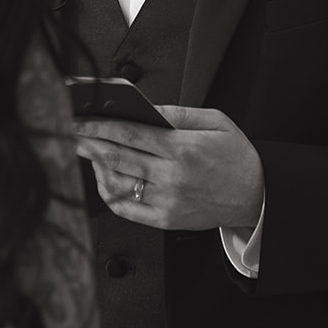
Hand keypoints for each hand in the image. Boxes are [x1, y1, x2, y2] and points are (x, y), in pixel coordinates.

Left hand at [74, 105, 263, 230]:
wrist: (257, 196)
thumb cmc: (237, 157)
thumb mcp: (215, 122)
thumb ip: (177, 113)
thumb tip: (145, 107)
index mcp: (183, 149)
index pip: (130, 133)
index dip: (100, 125)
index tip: (80, 118)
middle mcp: (172, 177)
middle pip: (117, 157)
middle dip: (88, 142)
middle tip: (70, 132)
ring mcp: (167, 201)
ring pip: (118, 183)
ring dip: (97, 166)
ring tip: (87, 152)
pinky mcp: (165, 219)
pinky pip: (127, 208)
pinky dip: (109, 192)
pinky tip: (105, 178)